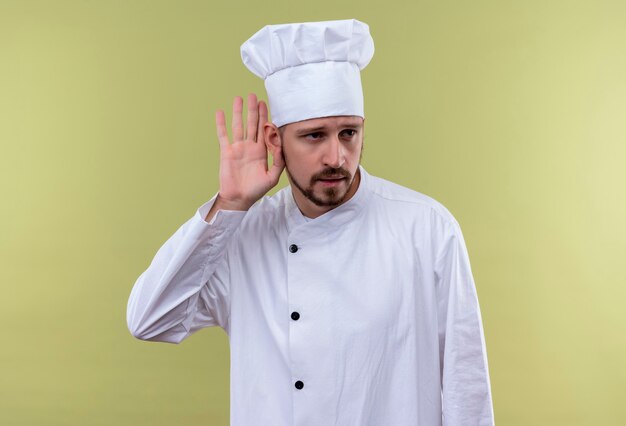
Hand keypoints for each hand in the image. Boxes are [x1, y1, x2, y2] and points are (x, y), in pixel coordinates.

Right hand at [213, 93, 283, 210]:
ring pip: (238, 126)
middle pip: (252, 124)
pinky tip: (220, 112)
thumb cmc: (256, 190)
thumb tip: (280, 144)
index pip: (264, 130)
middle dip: (253, 110)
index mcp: (261, 151)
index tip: (265, 105)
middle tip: (254, 95)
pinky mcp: (226, 152)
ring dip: (238, 112)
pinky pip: (223, 135)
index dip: (265, 117)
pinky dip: (221, 124)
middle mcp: (249, 146)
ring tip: (239, 98)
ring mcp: (237, 148)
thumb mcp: (272, 177)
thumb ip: (278, 161)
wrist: (239, 199)